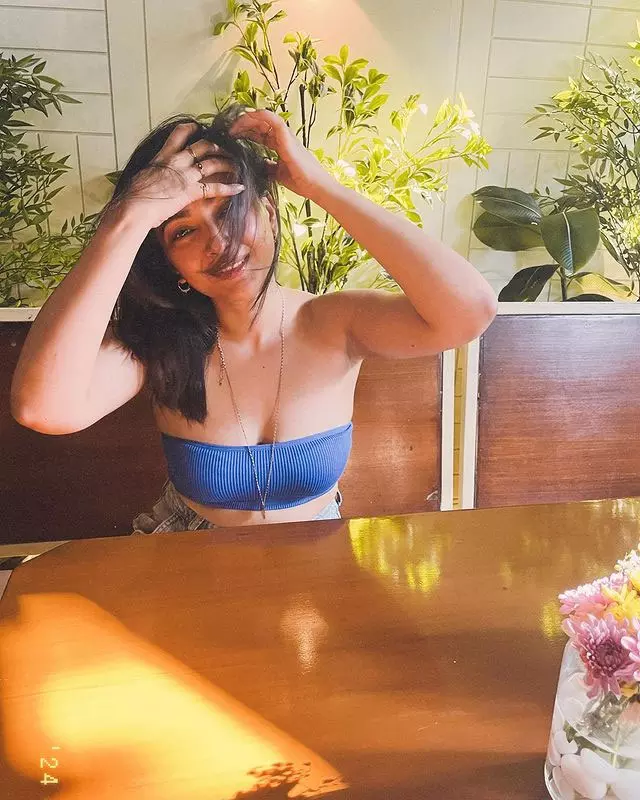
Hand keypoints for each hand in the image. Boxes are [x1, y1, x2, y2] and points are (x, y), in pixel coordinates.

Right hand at [119, 123, 244, 228]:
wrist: (135, 207)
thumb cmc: (134, 196)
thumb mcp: (142, 177)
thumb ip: (153, 173)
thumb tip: (152, 178)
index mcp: (163, 156)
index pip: (179, 135)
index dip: (190, 129)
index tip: (197, 127)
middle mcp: (177, 161)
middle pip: (202, 146)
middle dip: (216, 146)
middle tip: (223, 149)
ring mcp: (186, 175)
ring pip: (212, 163)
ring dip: (227, 163)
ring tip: (237, 165)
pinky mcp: (192, 191)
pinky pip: (216, 188)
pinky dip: (230, 188)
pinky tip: (240, 188)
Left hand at [229, 109, 335, 201]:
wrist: (315, 187)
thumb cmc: (300, 182)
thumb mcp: (276, 174)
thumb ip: (266, 167)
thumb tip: (254, 165)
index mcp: (281, 144)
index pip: (261, 132)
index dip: (246, 132)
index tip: (232, 137)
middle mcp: (283, 137)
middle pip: (260, 123)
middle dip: (243, 124)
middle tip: (229, 131)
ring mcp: (286, 135)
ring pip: (264, 117)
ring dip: (247, 119)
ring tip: (233, 127)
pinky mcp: (287, 137)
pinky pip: (273, 119)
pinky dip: (258, 117)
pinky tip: (244, 124)